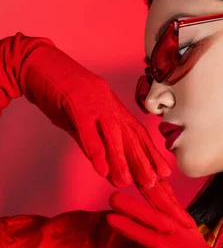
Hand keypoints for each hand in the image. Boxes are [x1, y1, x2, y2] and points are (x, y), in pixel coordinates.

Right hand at [0, 32, 171, 187]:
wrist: (35, 63)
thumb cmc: (58, 93)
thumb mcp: (79, 122)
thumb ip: (93, 144)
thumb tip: (107, 169)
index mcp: (112, 107)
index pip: (136, 134)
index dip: (150, 154)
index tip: (163, 173)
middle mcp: (109, 103)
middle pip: (130, 135)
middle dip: (143, 161)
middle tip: (152, 184)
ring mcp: (94, 101)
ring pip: (113, 133)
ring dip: (121, 159)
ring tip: (125, 182)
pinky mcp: (75, 101)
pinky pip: (88, 129)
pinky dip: (96, 149)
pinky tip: (101, 169)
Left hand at [106, 178, 215, 247]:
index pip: (180, 220)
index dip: (167, 202)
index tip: (156, 186)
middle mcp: (198, 245)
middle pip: (170, 214)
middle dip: (149, 197)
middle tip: (132, 179)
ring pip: (160, 223)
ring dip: (134, 209)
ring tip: (113, 199)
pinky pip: (153, 241)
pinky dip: (132, 229)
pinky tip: (114, 221)